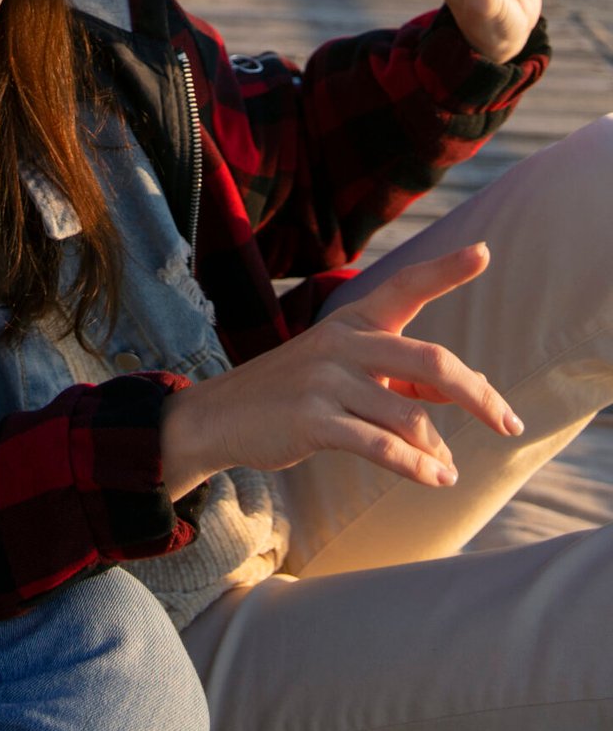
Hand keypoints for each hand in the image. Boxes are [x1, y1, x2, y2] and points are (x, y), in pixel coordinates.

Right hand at [159, 243, 521, 500]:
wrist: (219, 416)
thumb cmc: (293, 393)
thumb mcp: (343, 371)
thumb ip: (400, 376)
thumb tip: (465, 396)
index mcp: (351, 320)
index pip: (405, 286)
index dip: (446, 270)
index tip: (484, 252)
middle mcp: (343, 341)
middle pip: (431, 359)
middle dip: (479, 395)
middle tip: (510, 423)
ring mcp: (326, 380)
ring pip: (410, 414)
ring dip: (440, 449)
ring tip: (448, 471)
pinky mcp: (312, 420)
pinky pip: (381, 446)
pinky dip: (417, 467)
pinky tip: (436, 479)